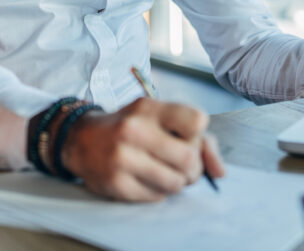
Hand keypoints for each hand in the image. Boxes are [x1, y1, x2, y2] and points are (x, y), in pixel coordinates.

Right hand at [60, 97, 225, 201]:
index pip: (197, 121)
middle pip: (189, 158)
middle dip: (193, 167)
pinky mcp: (116, 183)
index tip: (186, 137)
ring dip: (178, 182)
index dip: (197, 135)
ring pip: (176, 182)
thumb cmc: (130, 127)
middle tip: (182, 166)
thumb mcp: (161, 119)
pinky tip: (146, 179)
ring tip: (165, 173)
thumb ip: (199, 140)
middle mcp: (134, 129)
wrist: (82, 140)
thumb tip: (220, 172)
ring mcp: (123, 158)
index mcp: (149, 107)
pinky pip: (157, 196)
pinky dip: (158, 192)